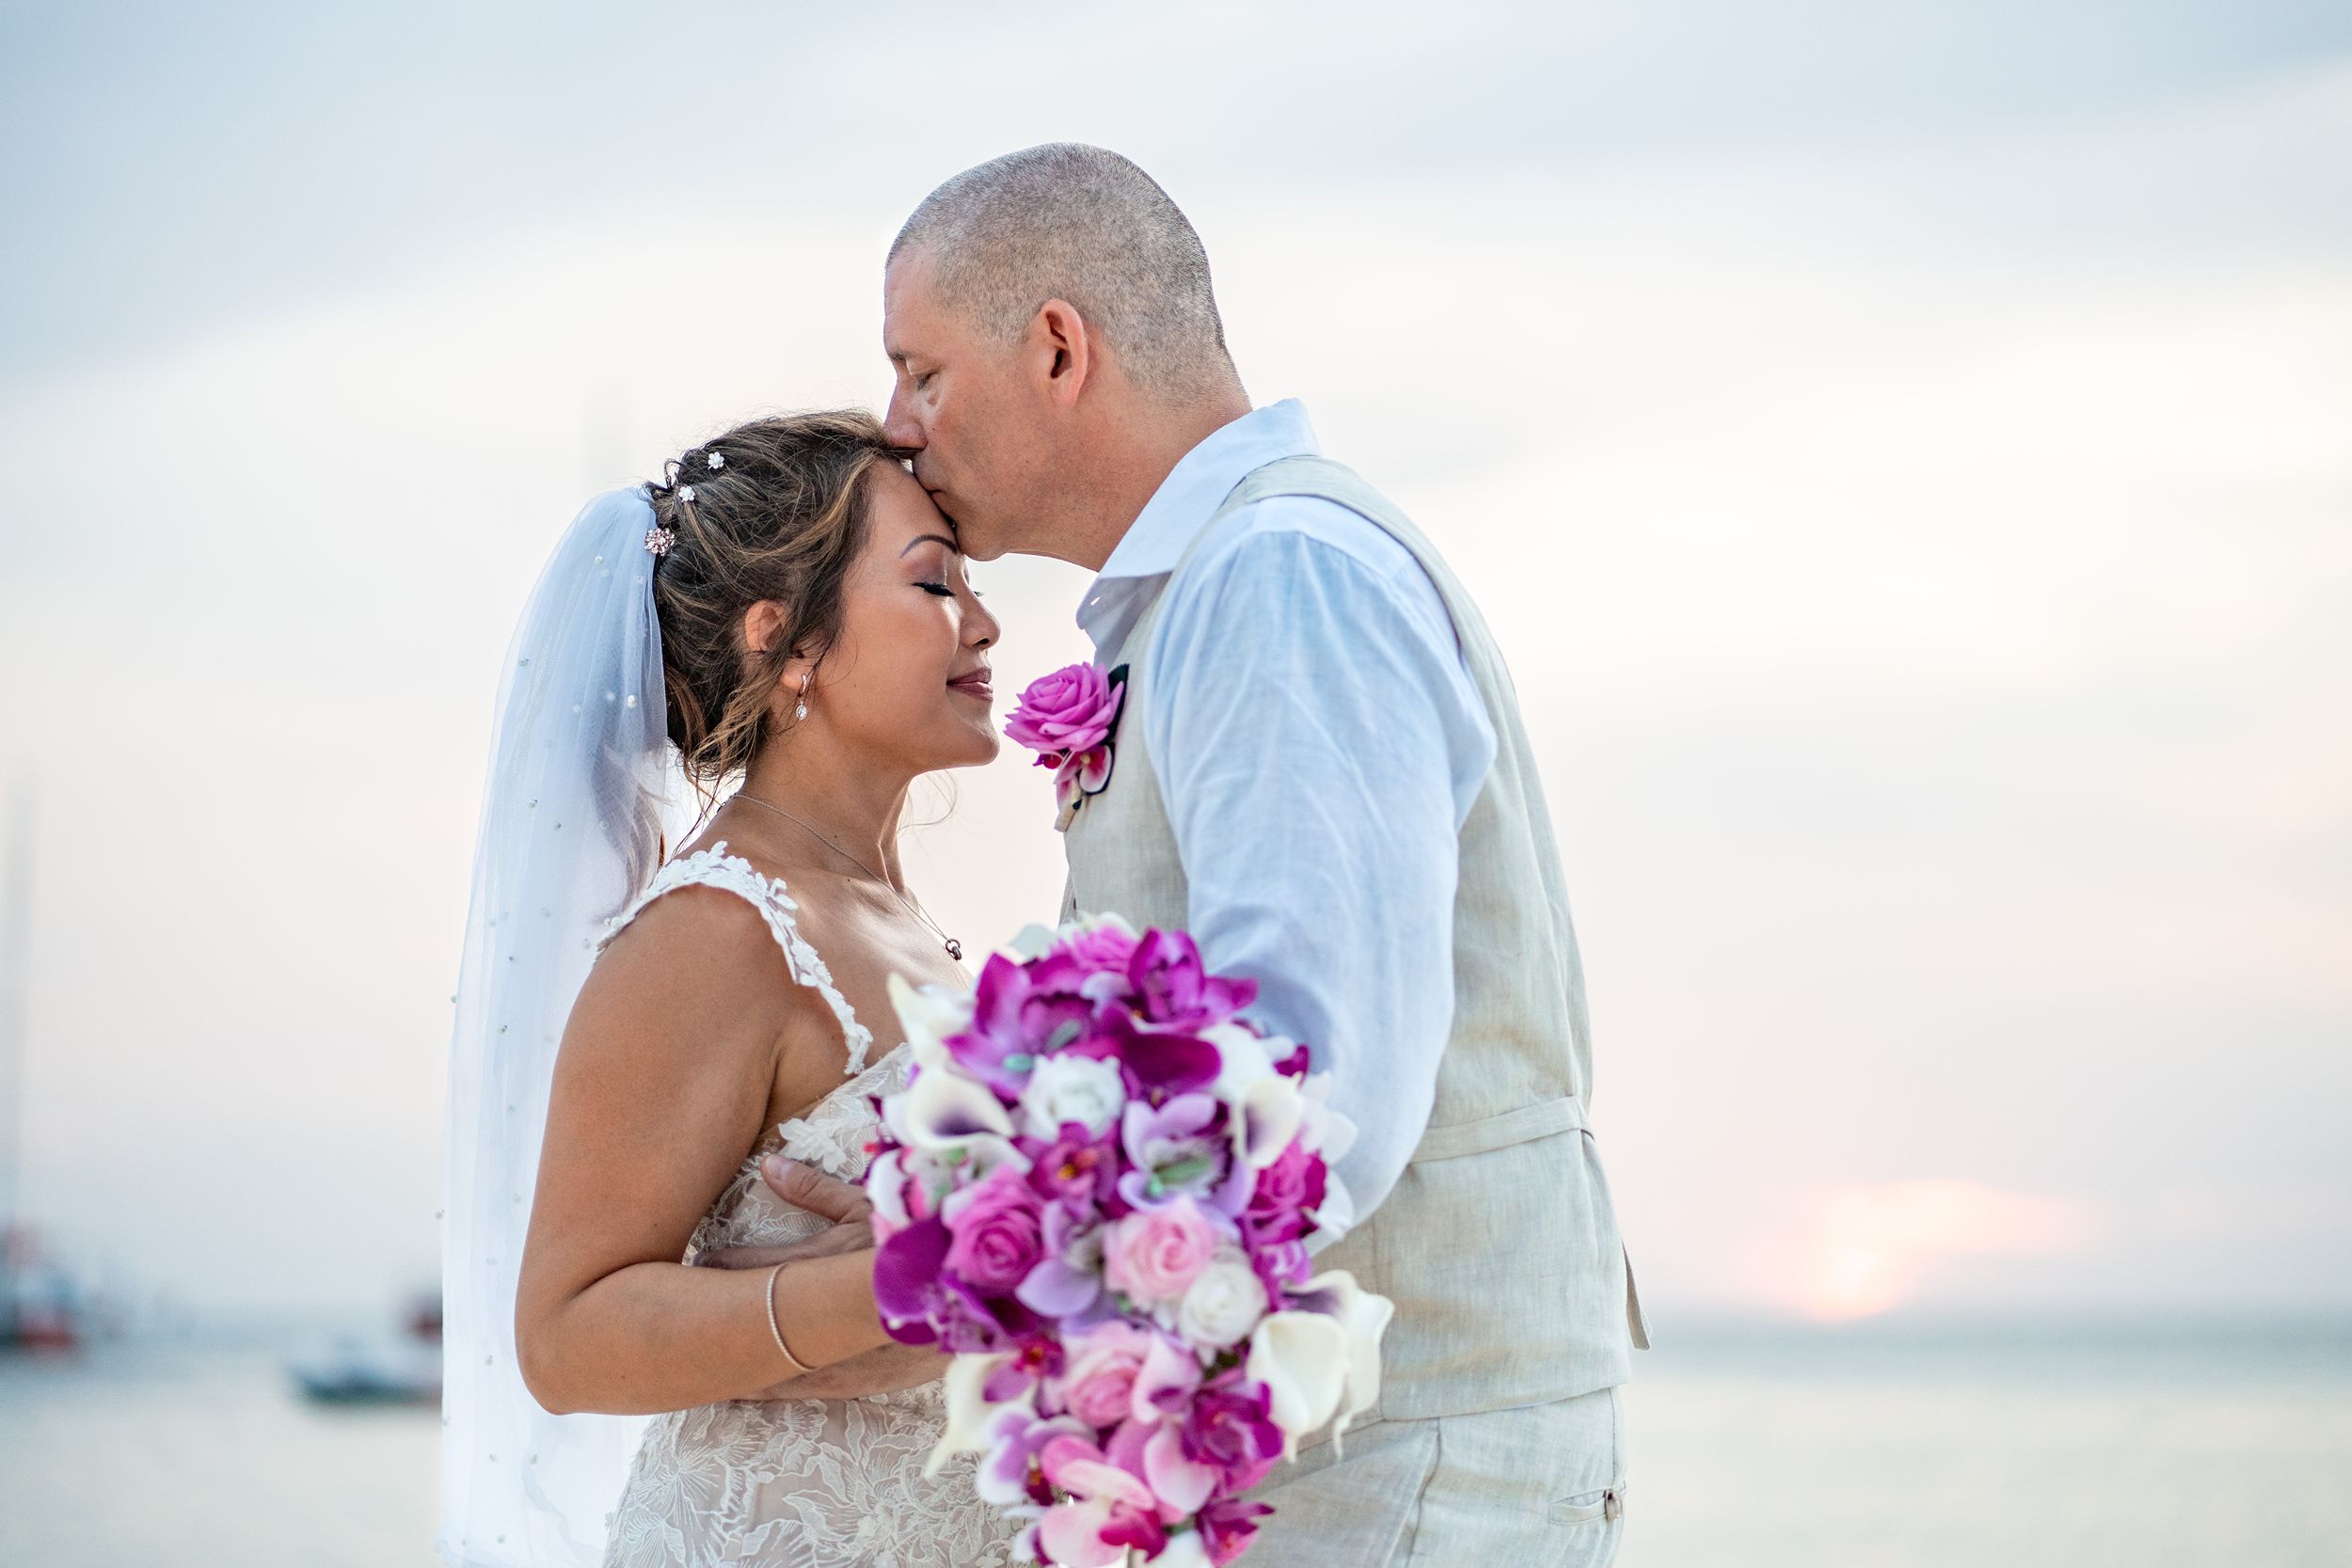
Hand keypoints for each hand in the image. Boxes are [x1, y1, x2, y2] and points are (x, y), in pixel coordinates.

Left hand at [696, 1155, 938, 1399]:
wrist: (972, 1301)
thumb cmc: (919, 1244)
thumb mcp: (869, 1207)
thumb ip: (815, 1189)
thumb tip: (768, 1165)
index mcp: (812, 1264)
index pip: (740, 1269)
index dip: (710, 1268)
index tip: (692, 1262)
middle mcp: (811, 1313)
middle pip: (737, 1319)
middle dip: (707, 1313)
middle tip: (674, 1307)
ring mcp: (824, 1354)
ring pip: (755, 1363)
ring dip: (728, 1355)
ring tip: (692, 1354)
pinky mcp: (842, 1381)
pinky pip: (787, 1389)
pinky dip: (758, 1385)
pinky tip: (735, 1388)